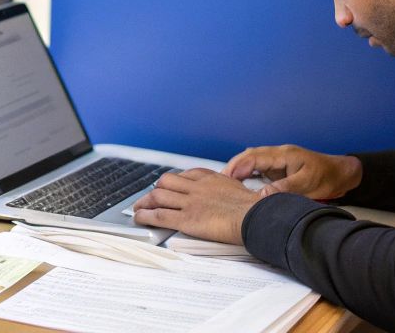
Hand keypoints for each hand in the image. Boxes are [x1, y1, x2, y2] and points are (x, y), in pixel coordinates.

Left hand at [130, 168, 257, 243]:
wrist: (255, 217)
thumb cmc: (255, 208)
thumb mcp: (242, 191)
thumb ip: (230, 193)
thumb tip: (233, 199)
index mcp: (212, 179)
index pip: (186, 174)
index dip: (174, 181)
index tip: (170, 186)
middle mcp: (197, 187)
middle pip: (167, 181)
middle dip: (155, 189)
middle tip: (149, 197)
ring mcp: (190, 202)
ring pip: (159, 196)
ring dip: (145, 202)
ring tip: (138, 208)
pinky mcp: (187, 219)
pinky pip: (159, 215)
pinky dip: (145, 216)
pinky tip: (140, 218)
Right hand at [224, 144, 361, 199]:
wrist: (341, 174)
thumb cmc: (327, 176)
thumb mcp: (307, 184)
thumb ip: (285, 189)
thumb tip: (262, 195)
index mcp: (284, 154)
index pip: (255, 156)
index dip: (239, 166)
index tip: (227, 178)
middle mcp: (278, 155)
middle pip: (249, 155)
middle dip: (233, 166)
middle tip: (220, 181)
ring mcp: (278, 161)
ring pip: (252, 160)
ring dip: (239, 169)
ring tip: (226, 183)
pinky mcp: (279, 169)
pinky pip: (258, 167)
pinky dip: (247, 173)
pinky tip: (241, 183)